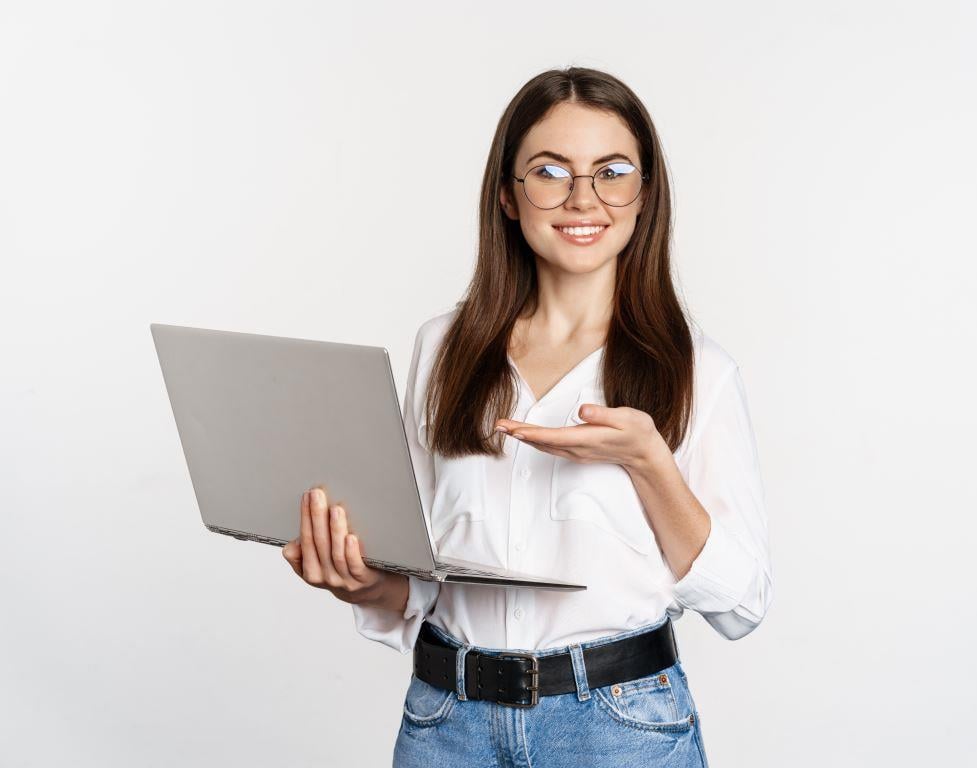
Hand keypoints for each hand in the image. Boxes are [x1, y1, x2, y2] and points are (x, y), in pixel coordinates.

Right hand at [281, 485, 389, 605]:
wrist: (367, 591)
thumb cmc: (340, 569)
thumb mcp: (316, 564)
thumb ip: (301, 554)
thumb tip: (291, 547)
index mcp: (310, 571)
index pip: (306, 540)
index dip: (305, 517)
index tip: (307, 496)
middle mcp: (325, 577)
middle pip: (319, 543)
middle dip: (316, 516)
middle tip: (317, 494)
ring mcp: (344, 580)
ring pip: (336, 553)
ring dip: (335, 530)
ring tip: (335, 510)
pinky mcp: (363, 580)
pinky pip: (355, 566)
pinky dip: (351, 552)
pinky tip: (351, 537)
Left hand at [495, 403, 671, 472]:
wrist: (645, 454)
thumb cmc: (637, 432)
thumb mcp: (627, 418)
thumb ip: (603, 414)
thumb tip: (583, 410)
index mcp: (587, 439)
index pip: (554, 436)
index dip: (533, 434)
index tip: (515, 430)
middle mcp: (578, 448)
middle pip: (542, 442)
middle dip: (520, 434)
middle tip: (498, 426)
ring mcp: (576, 452)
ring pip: (544, 445)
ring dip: (524, 437)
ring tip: (505, 428)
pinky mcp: (576, 451)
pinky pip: (550, 447)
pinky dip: (535, 440)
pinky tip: (526, 435)